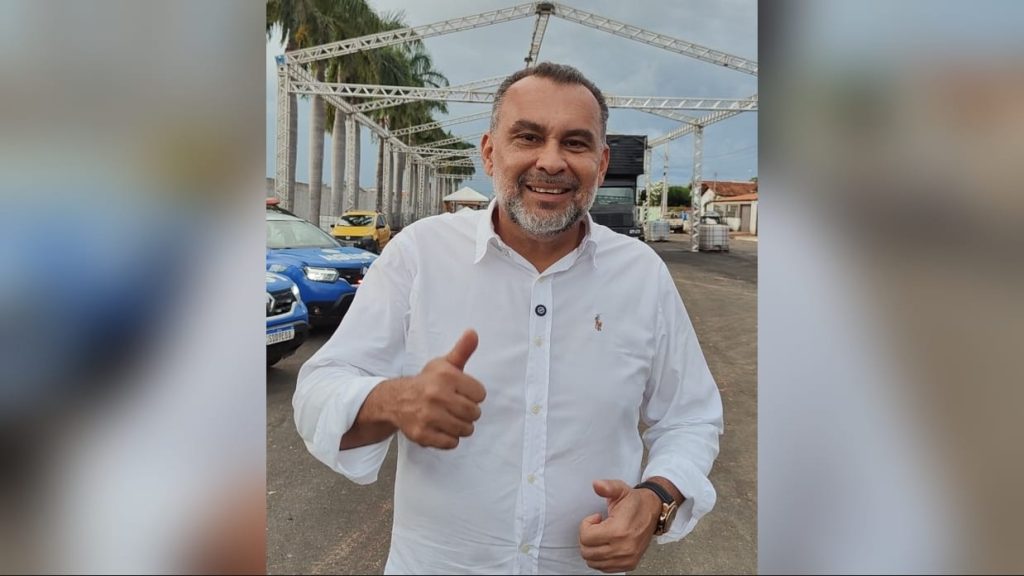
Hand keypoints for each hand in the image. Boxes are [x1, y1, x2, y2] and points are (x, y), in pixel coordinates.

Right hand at [393, 329, 485, 448]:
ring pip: (465, 429)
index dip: (474, 395)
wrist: (396, 400)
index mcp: (445, 376)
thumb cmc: (428, 382)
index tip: (462, 393)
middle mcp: (436, 395)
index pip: (480, 394)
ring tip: (450, 417)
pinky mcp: (422, 434)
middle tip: (457, 407)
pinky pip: (451, 443)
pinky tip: (441, 428)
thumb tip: (473, 332)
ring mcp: (428, 416)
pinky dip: (449, 438)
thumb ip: (462, 350)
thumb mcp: (444, 364)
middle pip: (474, 413)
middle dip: (469, 412)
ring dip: (461, 426)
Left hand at [578, 479, 661, 572]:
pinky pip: (604, 568)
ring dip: (592, 549)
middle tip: (596, 528)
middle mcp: (623, 548)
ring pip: (593, 562)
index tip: (595, 518)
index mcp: (619, 530)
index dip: (586, 525)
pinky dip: (600, 558)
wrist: (653, 511)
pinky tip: (606, 545)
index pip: (586, 537)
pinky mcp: (629, 564)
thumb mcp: (620, 490)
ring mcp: (626, 558)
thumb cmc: (636, 503)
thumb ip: (607, 487)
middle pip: (587, 551)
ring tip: (602, 536)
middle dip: (586, 537)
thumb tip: (597, 485)